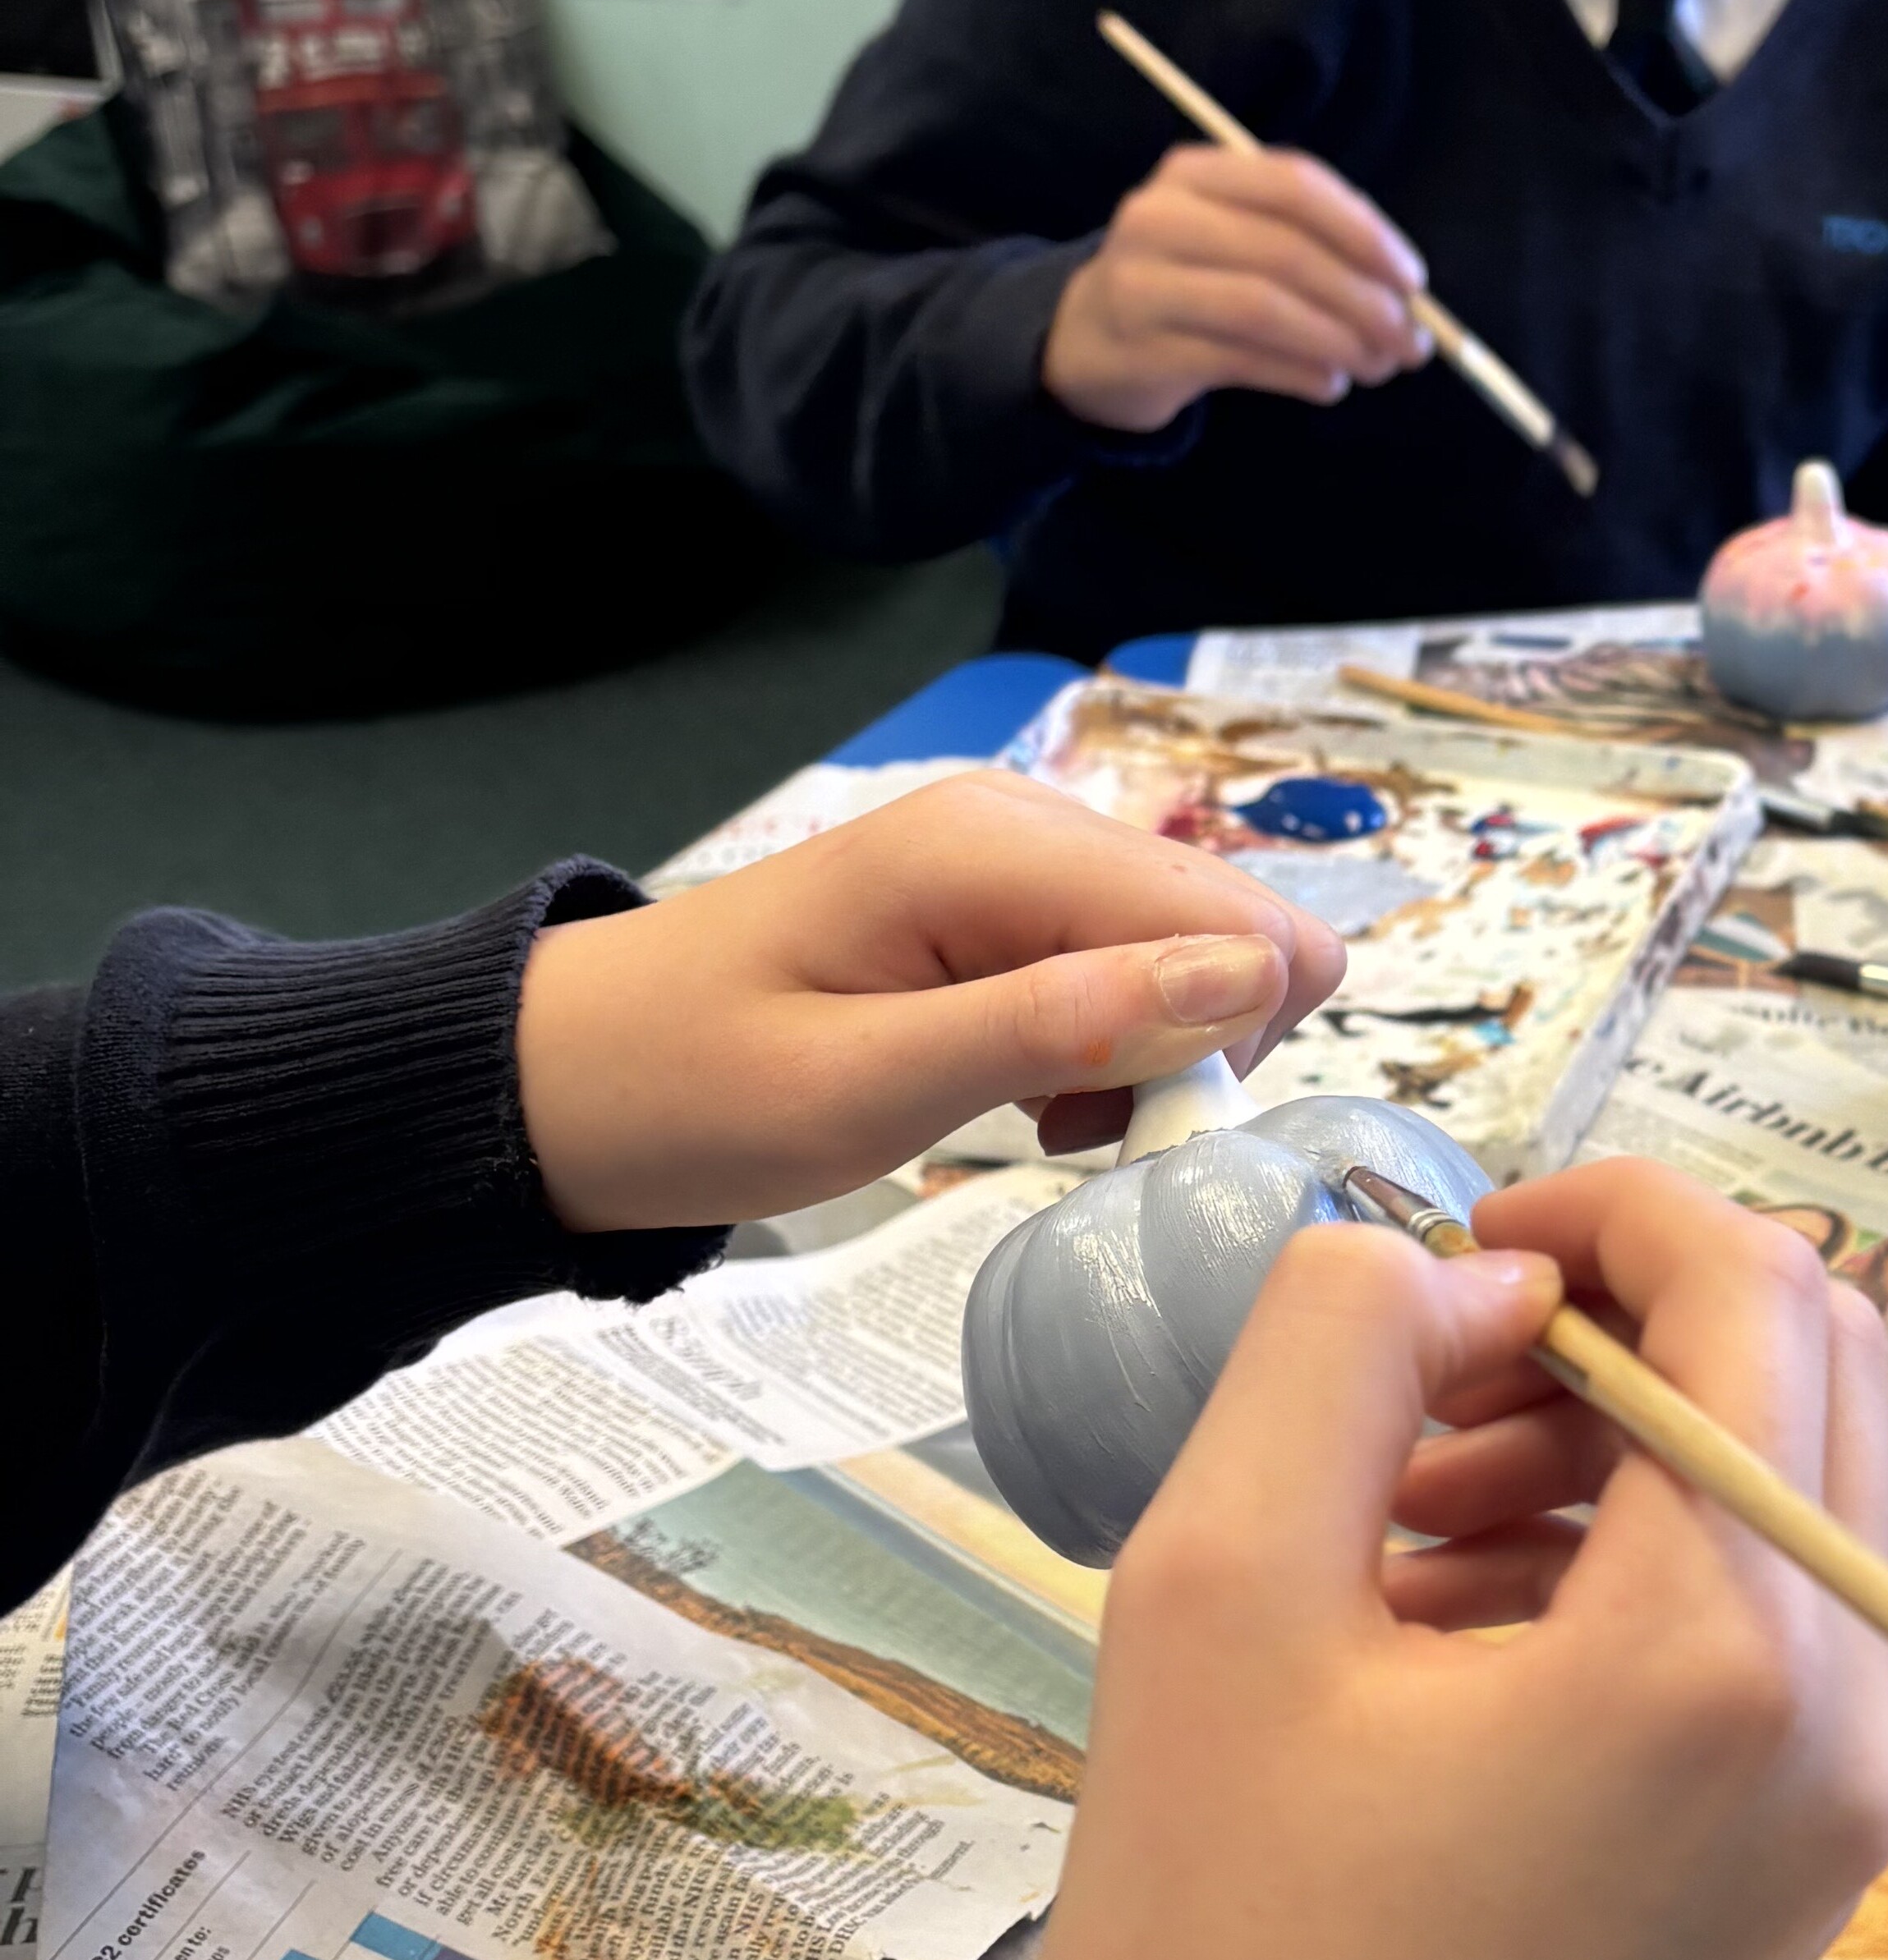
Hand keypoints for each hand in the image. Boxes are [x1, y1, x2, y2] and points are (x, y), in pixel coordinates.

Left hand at [515, 770, 1345, 1230]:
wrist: (561, 1081)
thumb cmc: (690, 1093)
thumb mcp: (866, 1086)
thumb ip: (1060, 1028)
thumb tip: (1255, 979)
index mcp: (995, 849)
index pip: (1240, 922)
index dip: (1230, 1044)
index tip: (1133, 1134)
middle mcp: (1024, 825)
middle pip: (1233, 932)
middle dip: (1194, 1050)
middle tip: (1072, 1132)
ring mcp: (1013, 860)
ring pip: (1190, 958)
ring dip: (1149, 1059)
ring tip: (1034, 1121)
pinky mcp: (999, 905)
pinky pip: (1126, 969)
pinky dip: (1106, 1049)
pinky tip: (1024, 1098)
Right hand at [988, 1165, 1887, 1959]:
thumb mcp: (1215, 1593)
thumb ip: (1341, 1346)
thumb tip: (1475, 1277)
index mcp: (1732, 1650)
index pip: (1764, 1292)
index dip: (1615, 1207)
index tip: (1459, 1235)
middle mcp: (1845, 1729)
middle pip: (1811, 1387)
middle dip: (1621, 1327)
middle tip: (1418, 1380)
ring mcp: (1836, 1828)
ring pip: (1784, 1517)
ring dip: (1611, 1454)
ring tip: (1391, 1519)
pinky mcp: (1789, 1899)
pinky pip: (1758, 1656)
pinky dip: (1624, 1583)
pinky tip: (1432, 1639)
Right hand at [1043, 141, 1432, 434]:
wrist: (1086, 338)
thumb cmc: (1188, 282)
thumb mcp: (1235, 239)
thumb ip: (1311, 246)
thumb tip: (1406, 297)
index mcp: (1195, 173)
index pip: (1295, 186)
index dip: (1365, 233)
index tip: (1415, 281)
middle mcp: (1161, 216)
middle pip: (1285, 250)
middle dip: (1363, 300)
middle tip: (1411, 342)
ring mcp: (1143, 283)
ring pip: (1263, 307)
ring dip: (1338, 341)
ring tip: (1378, 367)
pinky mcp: (1143, 349)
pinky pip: (1240, 360)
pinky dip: (1299, 373)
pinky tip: (1329, 384)